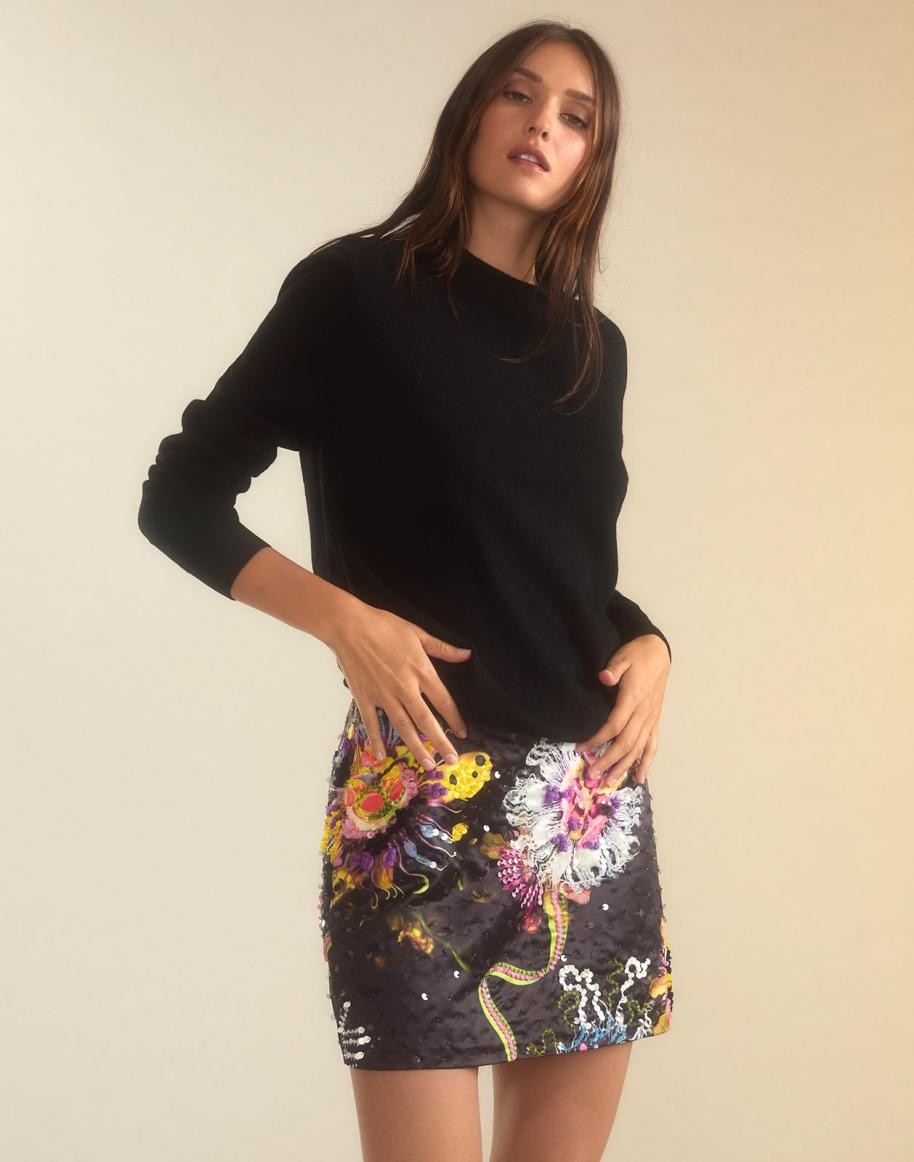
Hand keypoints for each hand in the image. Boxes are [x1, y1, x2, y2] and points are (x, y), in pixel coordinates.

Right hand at [326, 600, 472, 771]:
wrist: (349, 626)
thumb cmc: (384, 626)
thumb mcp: (417, 633)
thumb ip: (443, 649)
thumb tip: (466, 655)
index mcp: (420, 671)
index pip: (443, 701)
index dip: (455, 719)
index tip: (463, 733)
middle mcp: (405, 688)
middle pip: (426, 720)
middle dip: (440, 742)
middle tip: (451, 760)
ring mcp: (384, 695)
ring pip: (403, 727)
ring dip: (416, 747)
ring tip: (428, 764)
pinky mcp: (365, 697)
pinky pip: (372, 723)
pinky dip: (377, 740)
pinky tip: (383, 755)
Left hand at [575, 634, 669, 783]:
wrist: (658, 653)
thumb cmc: (637, 655)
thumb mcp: (623, 657)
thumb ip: (614, 668)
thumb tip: (604, 676)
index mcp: (633, 698)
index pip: (615, 725)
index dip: (598, 739)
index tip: (581, 748)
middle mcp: (644, 712)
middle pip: (626, 743)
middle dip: (609, 760)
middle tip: (592, 773)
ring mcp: (651, 719)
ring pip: (639, 748)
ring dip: (624, 766)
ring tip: (610, 781)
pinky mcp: (654, 721)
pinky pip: (653, 745)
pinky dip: (646, 762)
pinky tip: (638, 777)